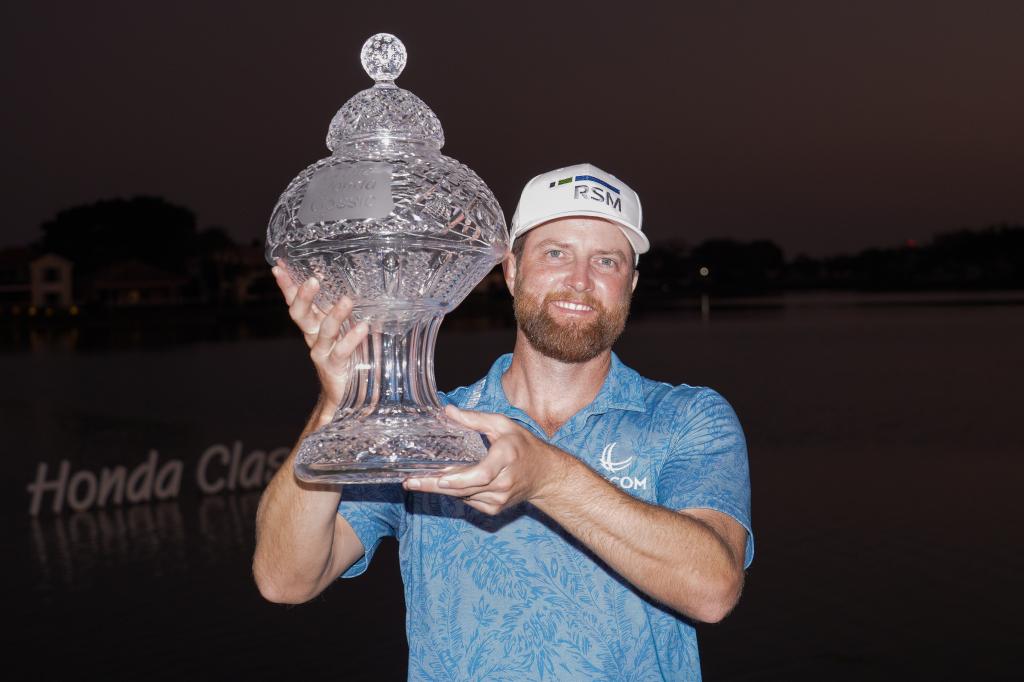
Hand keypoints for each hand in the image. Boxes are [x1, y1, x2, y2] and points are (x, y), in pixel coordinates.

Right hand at [272, 260, 368, 410]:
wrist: (344, 392)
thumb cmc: (346, 354)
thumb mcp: (343, 327)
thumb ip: (343, 309)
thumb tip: (353, 282)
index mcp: (313, 323)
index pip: (296, 301)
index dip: (287, 285)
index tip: (279, 267)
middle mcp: (313, 336)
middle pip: (301, 314)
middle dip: (303, 296)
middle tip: (312, 280)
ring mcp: (322, 352)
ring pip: (324, 331)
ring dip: (335, 315)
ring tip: (346, 301)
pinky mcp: (335, 366)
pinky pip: (342, 351)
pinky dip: (352, 339)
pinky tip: (363, 327)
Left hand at [402, 405, 569, 514]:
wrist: (545, 476)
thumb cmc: (523, 446)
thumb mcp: (503, 425)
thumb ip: (476, 419)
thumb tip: (448, 411)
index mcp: (506, 457)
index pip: (482, 474)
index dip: (460, 479)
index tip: (440, 478)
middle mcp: (503, 482)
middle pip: (465, 488)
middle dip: (435, 486)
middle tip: (410, 482)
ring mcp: (499, 499)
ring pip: (463, 496)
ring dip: (441, 489)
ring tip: (417, 481)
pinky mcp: (495, 509)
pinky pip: (468, 501)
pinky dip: (455, 492)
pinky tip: (444, 484)